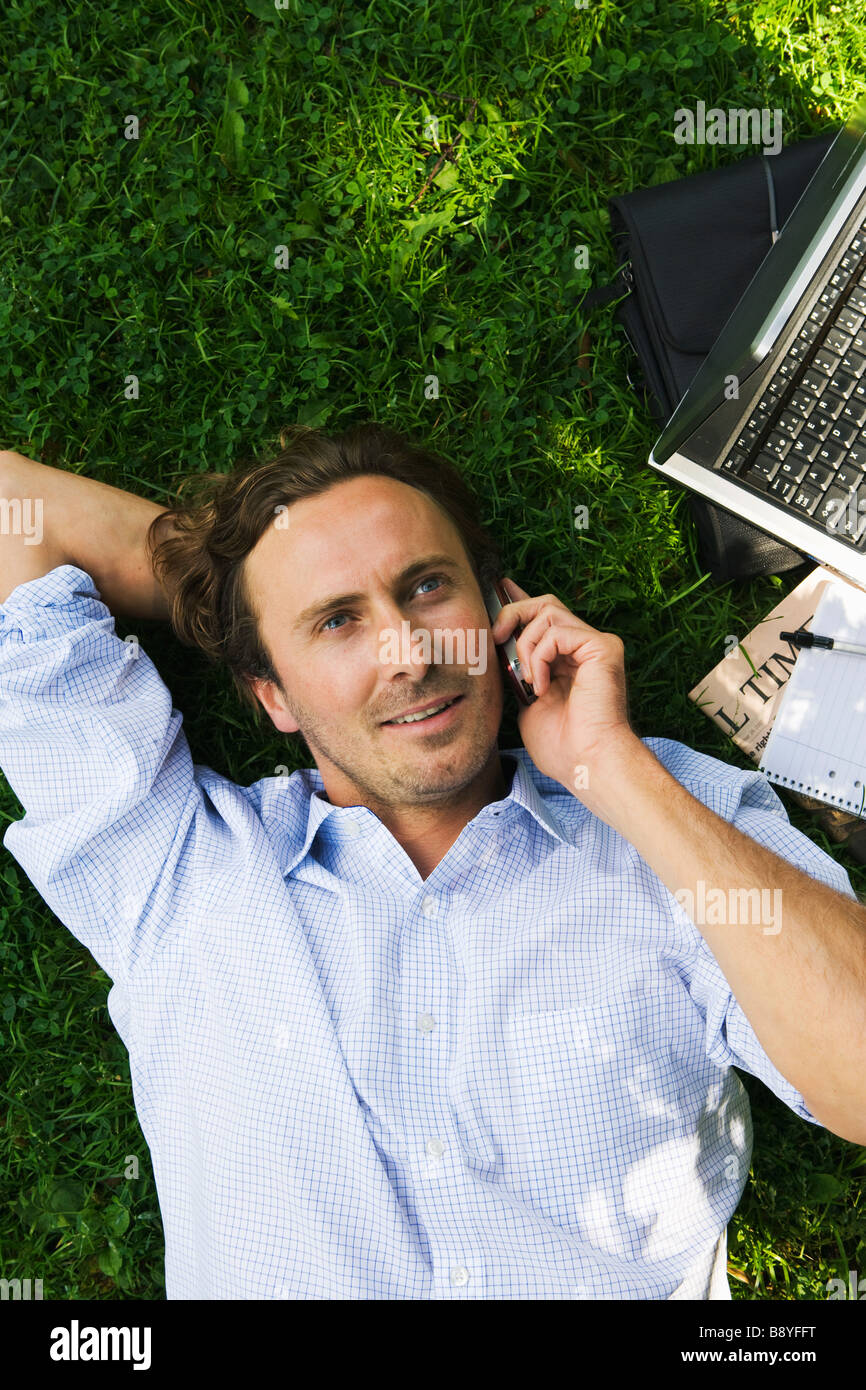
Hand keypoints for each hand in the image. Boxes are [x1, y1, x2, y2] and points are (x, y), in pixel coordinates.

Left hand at [491, 578, 640, 800]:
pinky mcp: (604, 646)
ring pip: (547, 612)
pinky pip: (557, 631)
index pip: (543, 616)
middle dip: (513, 614)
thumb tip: (499, 645)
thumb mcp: (525, 701)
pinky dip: (539, 656)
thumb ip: (518, 671)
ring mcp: (596, 644)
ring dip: (525, 645)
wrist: (585, 762)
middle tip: (495, 637)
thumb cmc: (561, 745)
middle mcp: (585, 647)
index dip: (519, 600)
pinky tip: (541, 686)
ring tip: (528, 681)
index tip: (497, 589)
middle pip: (544, 603)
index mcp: (568, 658)